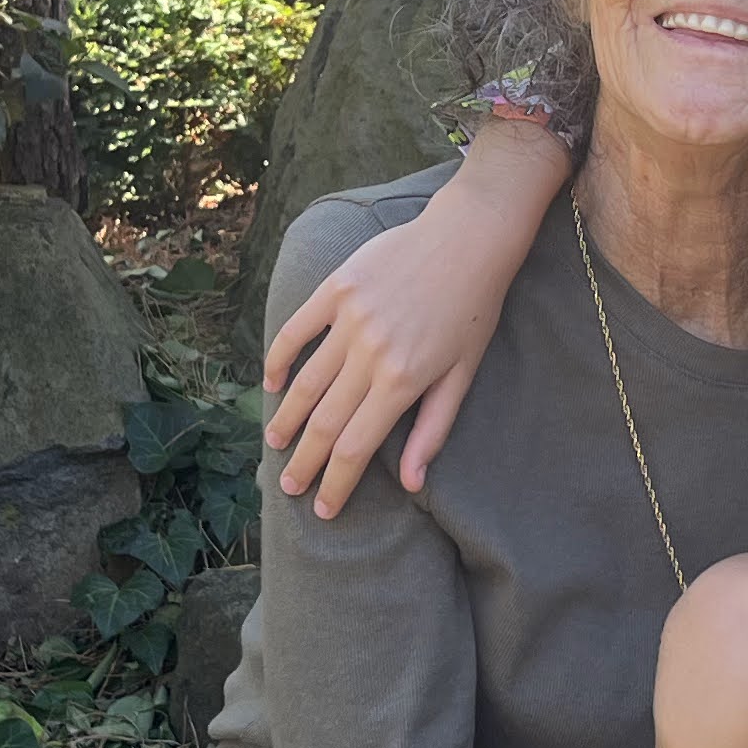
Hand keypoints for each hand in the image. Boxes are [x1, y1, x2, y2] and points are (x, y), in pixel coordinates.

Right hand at [261, 124, 562, 515]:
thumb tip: (413, 485)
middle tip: (288, 486)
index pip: (357, 447)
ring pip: (306, 382)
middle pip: (325, 422)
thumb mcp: (463, 375)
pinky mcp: (337, 288)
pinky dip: (281, 359)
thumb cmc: (474, 310)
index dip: (336, 483)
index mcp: (404, 381)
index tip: (322, 508)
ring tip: (275, 442)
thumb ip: (432, 430)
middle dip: (304, 461)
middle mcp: (371, 354)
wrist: (469, 238)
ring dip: (287, 418)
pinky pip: (297, 330)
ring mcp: (349, 319)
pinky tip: (273, 383)